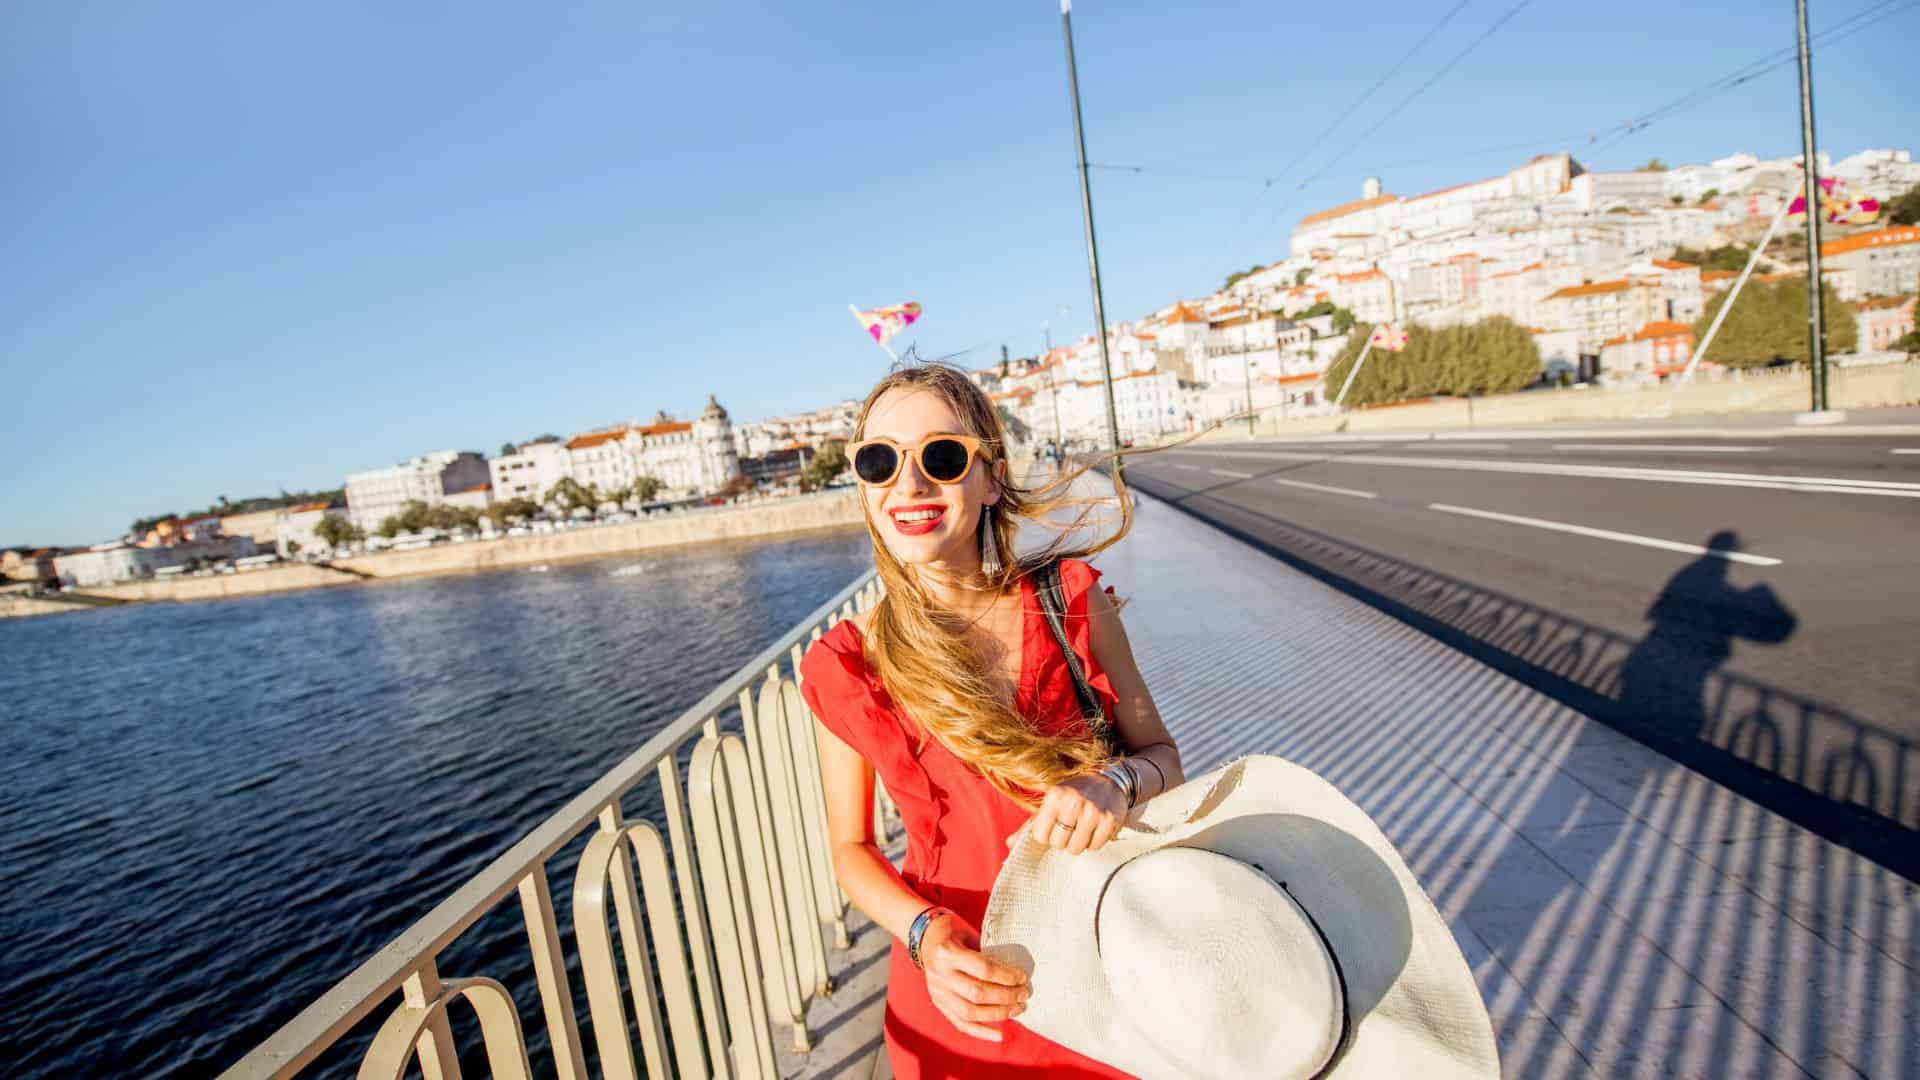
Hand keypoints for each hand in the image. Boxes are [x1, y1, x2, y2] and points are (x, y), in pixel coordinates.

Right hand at [918, 914, 1030, 1040]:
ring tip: (1017, 1009)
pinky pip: (960, 1023)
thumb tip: (1015, 974)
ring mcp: (937, 991)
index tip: (1023, 977)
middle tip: (1024, 994)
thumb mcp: (969, 933)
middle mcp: (939, 974)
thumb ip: (987, 952)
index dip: (1006, 976)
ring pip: (969, 1012)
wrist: (925, 937)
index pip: (983, 969)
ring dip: (997, 1014)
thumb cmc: (952, 931)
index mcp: (947, 952)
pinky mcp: (938, 1003)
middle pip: (977, 993)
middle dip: (1006, 996)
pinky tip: (999, 1035)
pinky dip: (980, 1032)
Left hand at [1029, 770, 1126, 854]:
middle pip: (1058, 844)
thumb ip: (1030, 825)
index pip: (1040, 835)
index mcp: (1055, 796)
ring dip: (1077, 844)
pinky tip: (1093, 830)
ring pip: (1076, 848)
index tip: (1053, 828)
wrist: (1108, 780)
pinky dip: (1093, 843)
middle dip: (1062, 841)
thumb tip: (1009, 844)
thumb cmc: (1074, 793)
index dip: (1046, 836)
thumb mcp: (1051, 802)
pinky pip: (1094, 847)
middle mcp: (1073, 802)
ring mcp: (1093, 812)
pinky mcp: (1109, 820)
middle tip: (1069, 829)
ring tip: (1081, 830)